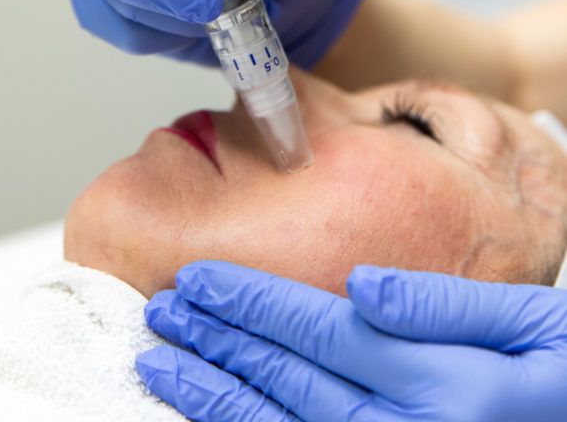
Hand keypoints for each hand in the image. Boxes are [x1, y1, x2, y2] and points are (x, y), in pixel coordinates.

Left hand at [137, 260, 566, 421]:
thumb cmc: (562, 380)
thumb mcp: (530, 327)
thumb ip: (443, 307)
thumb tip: (358, 285)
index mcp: (439, 387)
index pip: (320, 331)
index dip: (251, 302)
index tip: (197, 279)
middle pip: (286, 379)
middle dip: (217, 342)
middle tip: (161, 310)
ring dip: (213, 396)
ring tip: (160, 365)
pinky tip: (209, 419)